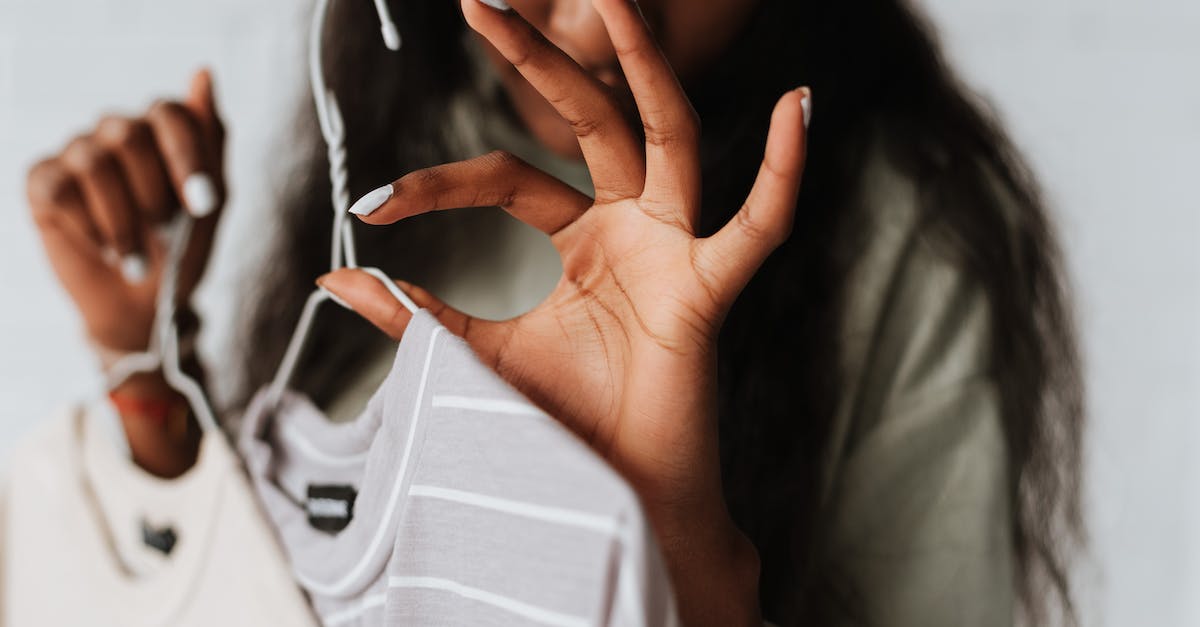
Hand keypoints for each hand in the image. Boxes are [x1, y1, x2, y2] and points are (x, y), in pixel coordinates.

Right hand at [26, 69, 224, 354]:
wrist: (148, 305)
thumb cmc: (184, 247)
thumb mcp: (212, 201)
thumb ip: (210, 138)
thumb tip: (203, 70)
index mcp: (161, 129)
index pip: (169, 113)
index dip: (187, 159)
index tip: (203, 206)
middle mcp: (116, 132)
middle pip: (128, 133)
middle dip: (154, 193)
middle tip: (166, 231)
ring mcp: (77, 154)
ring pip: (92, 161)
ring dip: (122, 219)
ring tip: (137, 256)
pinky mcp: (43, 183)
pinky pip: (58, 189)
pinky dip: (89, 227)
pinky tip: (106, 250)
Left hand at [320, 1, 808, 623]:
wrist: (603, 494)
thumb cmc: (552, 424)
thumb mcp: (469, 356)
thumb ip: (412, 314)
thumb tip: (332, 278)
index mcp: (566, 239)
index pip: (502, 176)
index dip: (436, 183)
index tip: (371, 208)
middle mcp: (619, 227)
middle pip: (583, 121)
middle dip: (536, 58)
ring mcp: (666, 250)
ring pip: (664, 137)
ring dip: (645, 68)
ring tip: (613, 0)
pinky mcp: (702, 291)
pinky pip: (754, 229)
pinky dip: (781, 175)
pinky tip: (796, 108)